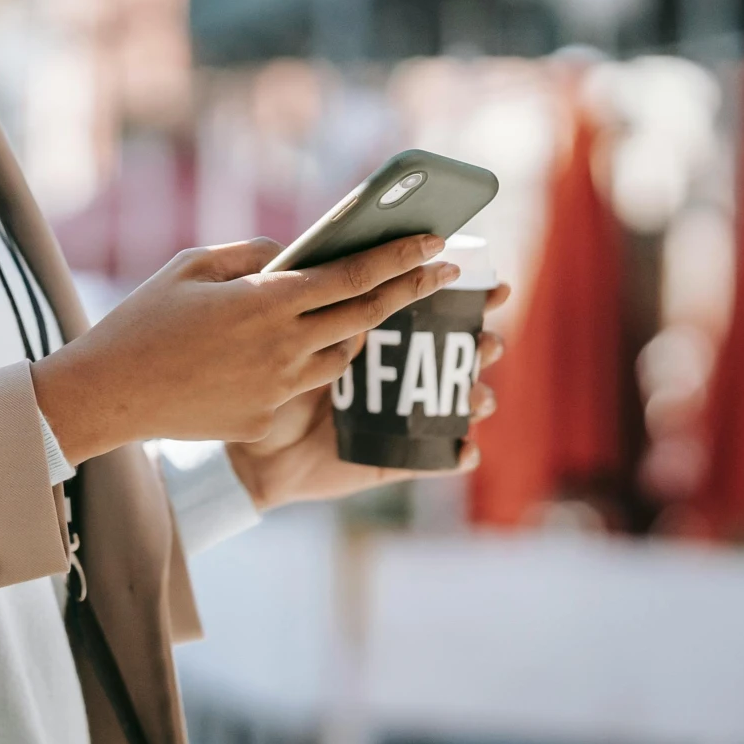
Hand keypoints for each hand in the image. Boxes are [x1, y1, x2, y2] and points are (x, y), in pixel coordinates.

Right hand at [31, 234, 459, 466]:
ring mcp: (279, 386)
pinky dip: (315, 361)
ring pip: (343, 354)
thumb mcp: (192, 266)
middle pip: (366, 314)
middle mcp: (283, 345)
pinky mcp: (267, 417)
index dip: (400, 258)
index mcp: (266, 301)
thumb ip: (250, 254)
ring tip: (368, 309)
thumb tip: (291, 255)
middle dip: (412, 290)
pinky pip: (308, 384)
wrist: (110, 394)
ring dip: (361, 329)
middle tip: (444, 272)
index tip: (436, 243)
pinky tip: (307, 348)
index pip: (353, 275)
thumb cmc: (144, 320)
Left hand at [225, 287, 510, 509]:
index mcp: (379, 339)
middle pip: (456, 356)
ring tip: (479, 394)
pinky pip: (432, 459)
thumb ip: (328, 312)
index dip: (470, 298)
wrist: (247, 445)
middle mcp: (397, 377)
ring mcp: (398, 419)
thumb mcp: (295, 339)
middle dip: (484, 345)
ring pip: (453, 406)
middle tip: (491, 340)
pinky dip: (457, 455)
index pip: (433, 312)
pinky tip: (466, 449)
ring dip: (476, 397)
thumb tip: (364, 285)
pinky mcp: (391, 459)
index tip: (496, 284)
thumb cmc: (265, 380)